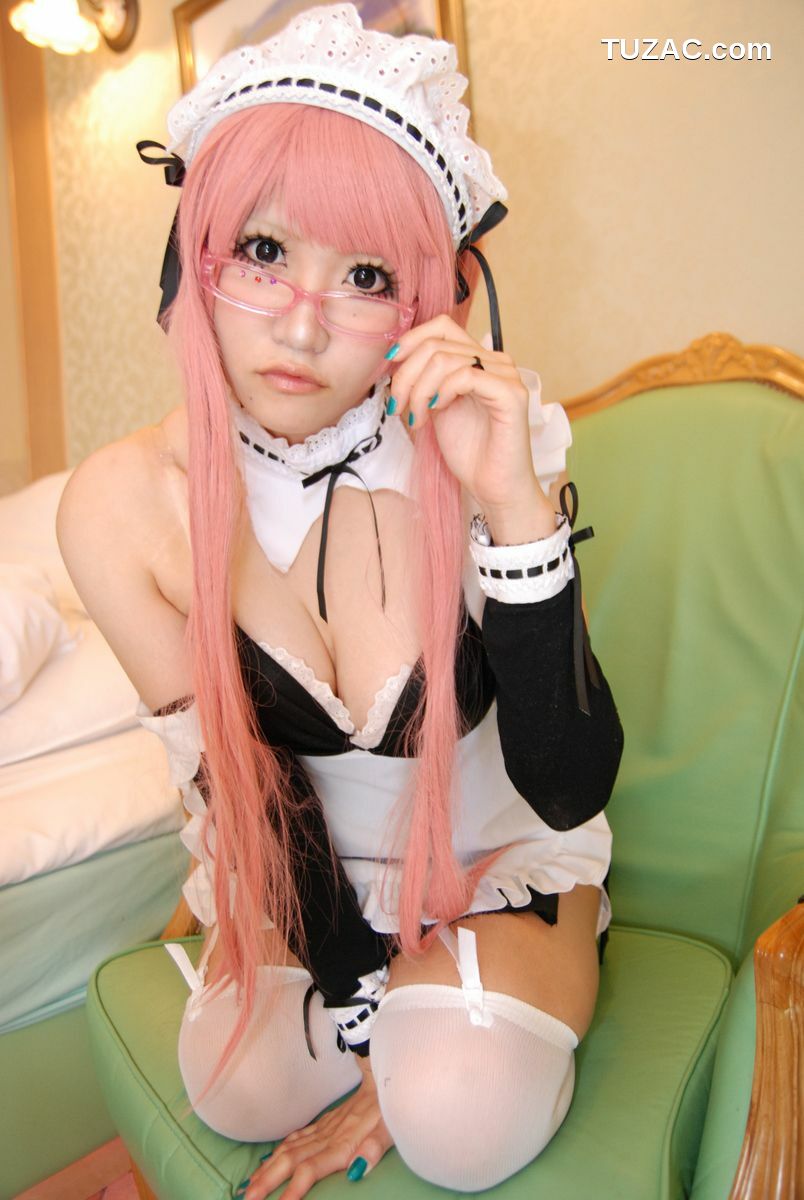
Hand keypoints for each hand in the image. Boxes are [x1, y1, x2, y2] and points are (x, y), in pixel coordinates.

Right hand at [239, 1061, 391, 1199]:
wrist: (386, 1076)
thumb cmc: (389, 1107)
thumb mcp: (389, 1130)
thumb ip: (373, 1150)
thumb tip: (356, 1172)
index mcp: (342, 1143)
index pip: (311, 1170)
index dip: (293, 1190)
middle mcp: (327, 1137)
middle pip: (290, 1161)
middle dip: (267, 1181)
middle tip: (246, 1199)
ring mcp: (324, 1128)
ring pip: (288, 1149)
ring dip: (268, 1168)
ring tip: (249, 1185)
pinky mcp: (325, 1122)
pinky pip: (296, 1137)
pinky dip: (279, 1150)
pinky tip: (270, 1159)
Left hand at [386, 314, 554, 533]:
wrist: (494, 488)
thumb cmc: (470, 453)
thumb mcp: (435, 407)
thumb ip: (423, 380)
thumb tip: (393, 359)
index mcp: (479, 360)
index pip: (442, 327)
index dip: (411, 339)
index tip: (389, 365)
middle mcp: (496, 361)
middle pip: (438, 342)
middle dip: (407, 373)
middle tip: (397, 406)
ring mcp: (506, 376)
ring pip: (447, 359)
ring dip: (419, 389)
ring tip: (416, 418)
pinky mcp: (511, 395)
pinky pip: (467, 376)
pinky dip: (442, 392)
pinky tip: (436, 412)